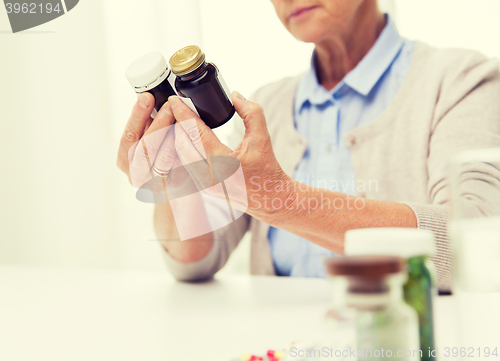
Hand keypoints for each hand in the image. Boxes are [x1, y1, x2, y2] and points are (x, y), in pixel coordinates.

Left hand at [166, 92, 291, 223]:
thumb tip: (234, 95)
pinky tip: (184, 138)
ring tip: (178, 120)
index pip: (195, 132)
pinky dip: (182, 150)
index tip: (173, 99)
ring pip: (180, 155)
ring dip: (177, 136)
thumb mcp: (262, 137)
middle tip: (175, 107)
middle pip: (181, 143)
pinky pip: (185, 165)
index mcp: (223, 162)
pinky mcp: (202, 189)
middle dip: (176, 123)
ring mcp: (204, 185)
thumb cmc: (266, 168)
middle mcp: (209, 175)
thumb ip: (251, 112)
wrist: (269, 197)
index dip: (183, 113)